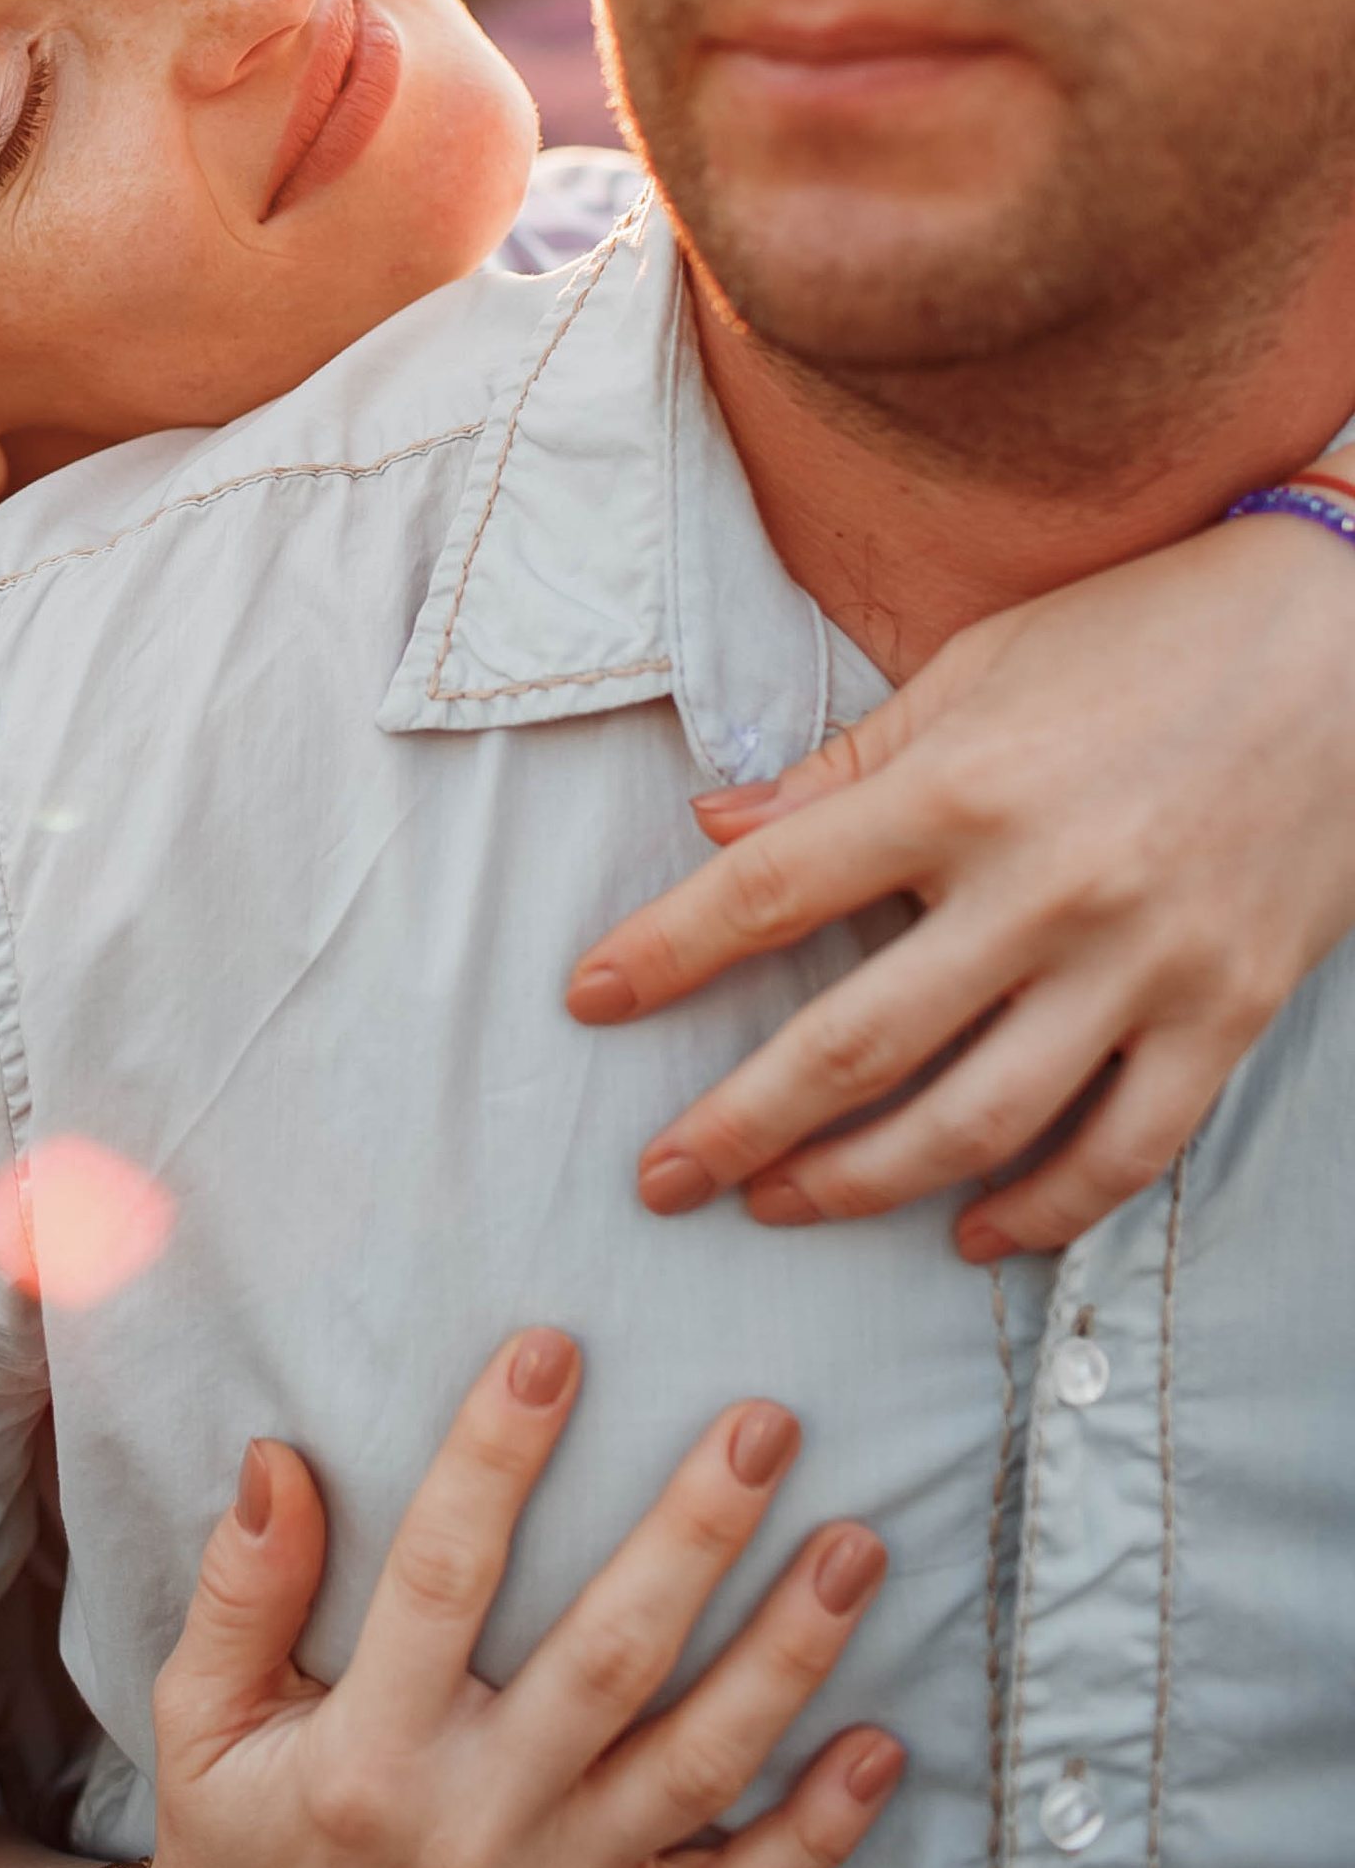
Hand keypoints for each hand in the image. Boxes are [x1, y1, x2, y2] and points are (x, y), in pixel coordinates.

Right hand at [59, 1335, 899, 1867]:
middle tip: (765, 1425)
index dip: (496, 1457)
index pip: (443, 1578)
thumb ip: (242, 1587)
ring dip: (789, 1656)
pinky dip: (817, 1833)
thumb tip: (278, 1455)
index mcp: (368, 1757)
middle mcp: (474, 1829)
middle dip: (696, 1534)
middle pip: (611, 1661)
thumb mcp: (200, 1712)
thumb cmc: (238, 1832)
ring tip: (858, 1548)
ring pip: (697, 1766)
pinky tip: (883, 1748)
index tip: (552, 1349)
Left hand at [562, 495, 1354, 1259]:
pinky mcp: (1226, 1012)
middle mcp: (1041, 888)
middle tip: (661, 1177)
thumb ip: (848, 763)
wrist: (1351, 640)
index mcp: (959, 786)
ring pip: (976, 1122)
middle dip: (740, 1123)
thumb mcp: (979, 666)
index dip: (666, 955)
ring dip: (863, 1185)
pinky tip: (971, 1233)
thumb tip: (716, 822)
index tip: (588, 1002)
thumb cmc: (1146, 634)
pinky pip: (1122, 1150)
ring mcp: (1140, 963)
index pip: (771, 890)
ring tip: (782, 1207)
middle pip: (856, 1042)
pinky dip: (1042, 1209)